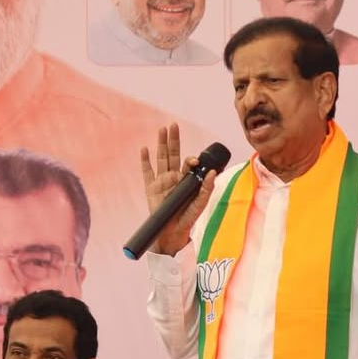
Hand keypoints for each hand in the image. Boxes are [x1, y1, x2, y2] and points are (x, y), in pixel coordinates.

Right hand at [139, 123, 216, 255]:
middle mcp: (173, 178)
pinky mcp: (150, 188)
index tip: (194, 161)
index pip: (188, 164)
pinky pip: (147, 172)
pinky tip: (144, 149)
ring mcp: (160, 182)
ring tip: (162, 130)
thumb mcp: (200, 204)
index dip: (191, 160)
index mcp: (185, 180)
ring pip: (160, 159)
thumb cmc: (187, 219)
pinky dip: (145, 161)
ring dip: (161, 144)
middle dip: (173, 140)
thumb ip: (206, 188)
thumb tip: (213, 172)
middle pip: (173, 155)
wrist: (172, 233)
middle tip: (174, 126)